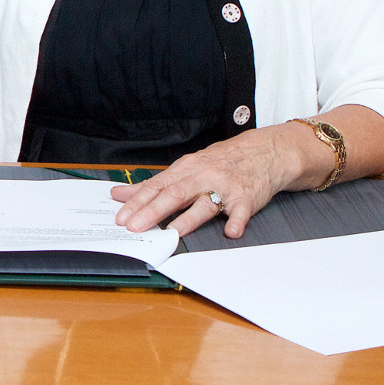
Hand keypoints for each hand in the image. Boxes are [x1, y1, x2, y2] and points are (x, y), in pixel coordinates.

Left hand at [110, 125, 316, 238]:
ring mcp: (224, 187)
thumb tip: (120, 194)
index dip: (137, 202)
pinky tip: (230, 231)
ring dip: (189, 219)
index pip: (156, 186)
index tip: (121, 217)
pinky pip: (241, 211)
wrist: (262, 152)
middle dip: (153, 211)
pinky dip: (236, 221)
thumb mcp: (185, 168)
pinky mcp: (246, 198)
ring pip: (204, 203)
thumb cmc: (219, 162)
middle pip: (175, 194)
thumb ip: (154, 184)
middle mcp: (202, 177)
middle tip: (136, 226)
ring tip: (173, 232)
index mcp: (185, 170)